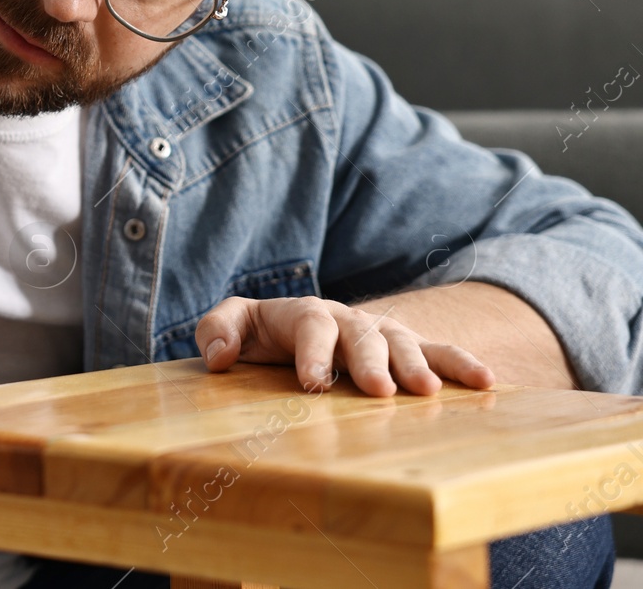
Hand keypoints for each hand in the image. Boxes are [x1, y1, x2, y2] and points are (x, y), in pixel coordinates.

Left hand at [195, 296, 495, 395]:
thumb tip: (219, 357)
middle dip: (371, 360)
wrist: (295, 331)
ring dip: (417, 365)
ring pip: (403, 341)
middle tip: (379, 390)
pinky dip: (462, 364)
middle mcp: (347, 318)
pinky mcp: (406, 348)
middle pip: (362, 333)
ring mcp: (381, 332)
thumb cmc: (260, 334)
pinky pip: (439, 352)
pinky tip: (487, 383)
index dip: (313, 351)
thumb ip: (217, 331)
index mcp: (303, 313)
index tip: (313, 384)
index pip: (310, 323)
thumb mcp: (232, 327)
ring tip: (429, 392)